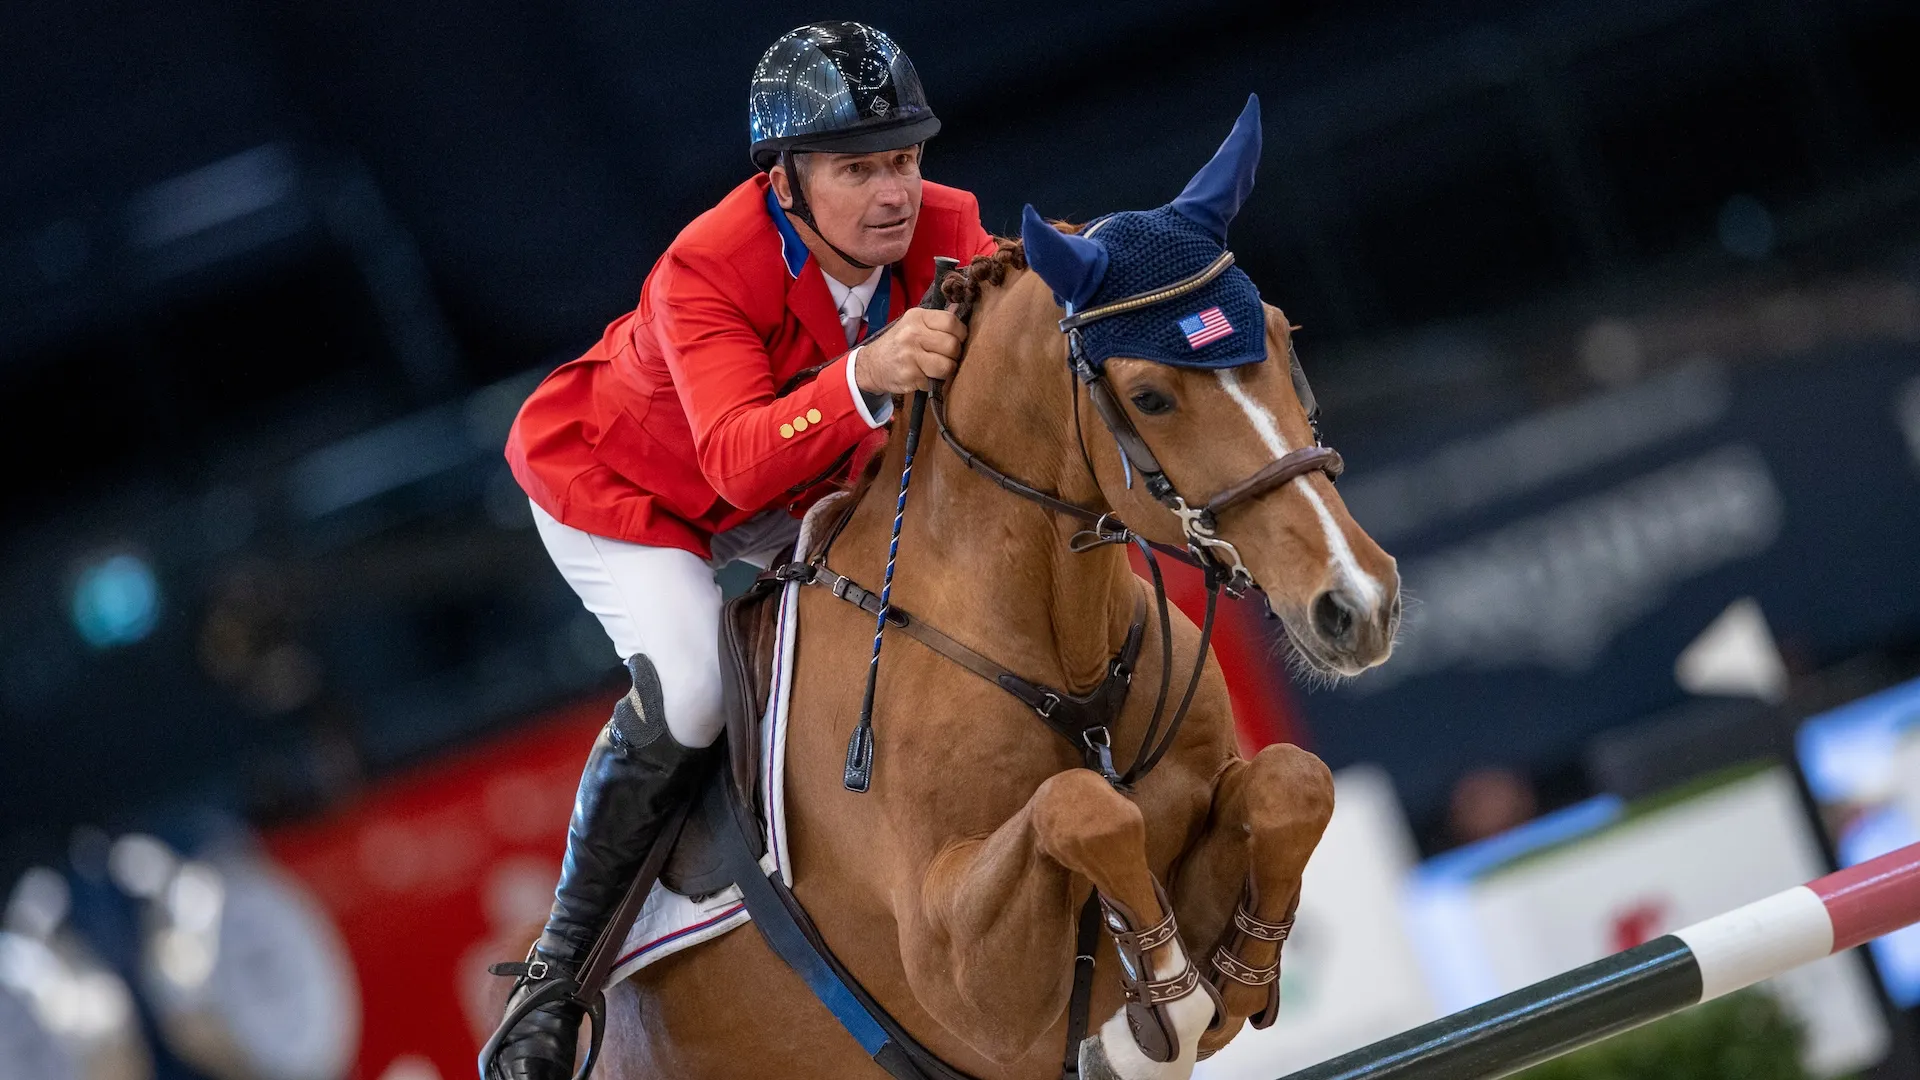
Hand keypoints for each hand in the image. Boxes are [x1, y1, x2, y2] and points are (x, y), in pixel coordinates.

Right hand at [852, 308, 966, 394]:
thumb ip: (936, 321)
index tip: (957, 340)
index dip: (961, 333)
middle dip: (955, 354)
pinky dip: (935, 382)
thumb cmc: (899, 344)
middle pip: (952, 345)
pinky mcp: (910, 375)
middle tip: (947, 357)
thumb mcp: (913, 324)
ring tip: (938, 367)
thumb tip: (961, 310)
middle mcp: (913, 333)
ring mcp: (910, 355)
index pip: (951, 322)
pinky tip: (926, 375)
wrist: (872, 364)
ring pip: (948, 365)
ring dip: (948, 370)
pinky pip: (936, 381)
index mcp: (917, 317)